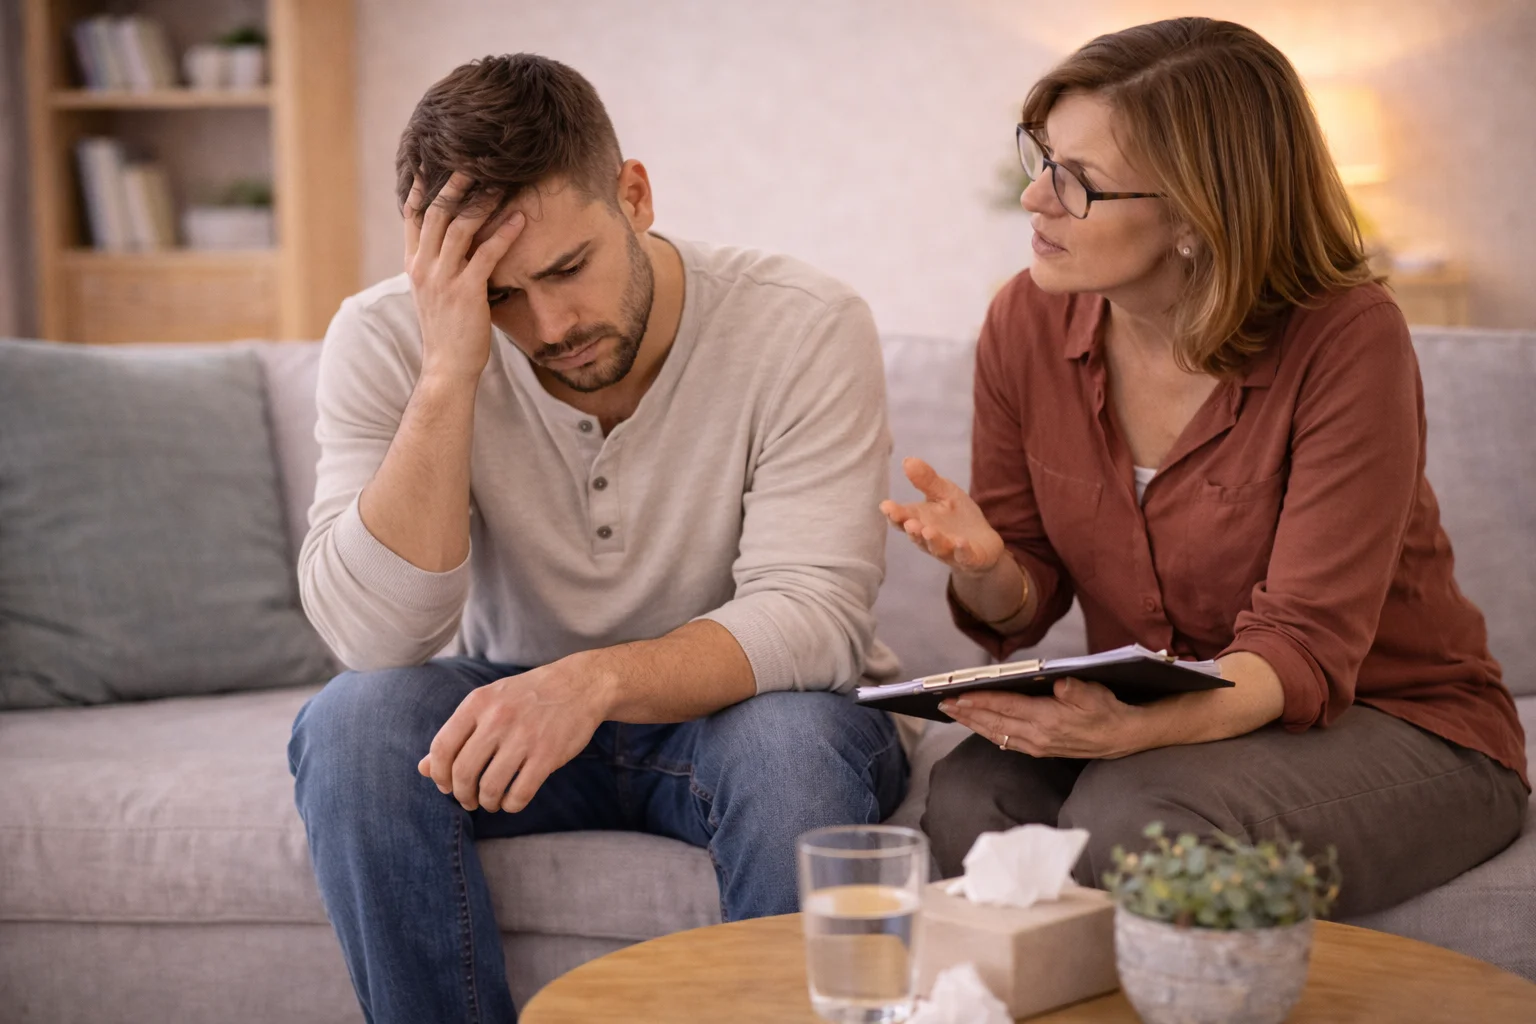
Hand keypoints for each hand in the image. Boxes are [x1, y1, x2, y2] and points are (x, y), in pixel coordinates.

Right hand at [403, 170, 525, 382]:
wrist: (447, 368)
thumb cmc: (447, 331)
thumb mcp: (433, 292)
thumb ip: (438, 264)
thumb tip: (452, 240)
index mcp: (414, 264)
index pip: (413, 215)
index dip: (422, 185)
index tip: (431, 159)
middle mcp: (424, 267)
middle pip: (436, 212)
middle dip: (453, 182)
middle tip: (472, 156)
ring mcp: (443, 279)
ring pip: (459, 226)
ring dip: (481, 200)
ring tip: (500, 179)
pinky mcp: (466, 292)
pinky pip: (486, 254)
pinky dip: (504, 233)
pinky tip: (520, 219)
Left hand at [417, 655, 609, 813]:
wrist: (580, 685)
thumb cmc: (528, 696)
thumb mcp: (489, 703)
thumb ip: (457, 734)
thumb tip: (422, 769)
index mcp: (478, 702)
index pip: (442, 748)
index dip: (439, 774)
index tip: (446, 785)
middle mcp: (498, 718)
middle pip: (463, 772)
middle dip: (462, 794)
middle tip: (469, 800)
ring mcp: (524, 737)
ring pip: (490, 787)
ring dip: (486, 802)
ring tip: (491, 801)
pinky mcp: (548, 755)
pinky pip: (519, 794)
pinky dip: (510, 805)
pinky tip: (512, 800)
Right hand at [880, 457, 1004, 576]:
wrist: (984, 543)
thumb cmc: (958, 517)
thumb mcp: (945, 493)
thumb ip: (926, 481)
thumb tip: (907, 460)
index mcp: (920, 521)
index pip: (902, 520)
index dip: (894, 514)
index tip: (887, 506)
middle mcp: (931, 539)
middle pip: (918, 536)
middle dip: (913, 530)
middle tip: (909, 523)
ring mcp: (949, 551)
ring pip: (938, 548)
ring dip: (932, 540)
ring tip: (928, 531)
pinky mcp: (970, 558)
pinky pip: (964, 556)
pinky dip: (961, 550)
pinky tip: (960, 542)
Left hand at [939, 678, 1150, 759]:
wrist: (1122, 737)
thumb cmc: (1107, 710)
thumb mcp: (1094, 692)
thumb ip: (1074, 688)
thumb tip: (1057, 682)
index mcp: (1048, 718)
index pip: (1005, 707)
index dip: (980, 701)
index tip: (957, 695)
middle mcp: (1039, 735)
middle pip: (994, 723)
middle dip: (967, 713)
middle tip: (943, 703)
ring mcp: (1038, 746)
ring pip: (997, 734)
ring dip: (973, 723)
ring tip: (953, 713)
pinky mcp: (1041, 750)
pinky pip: (1008, 742)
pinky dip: (989, 733)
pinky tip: (978, 727)